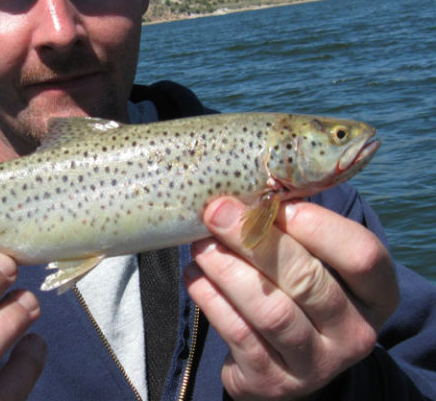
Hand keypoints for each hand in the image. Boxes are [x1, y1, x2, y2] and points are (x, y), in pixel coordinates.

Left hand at [184, 197, 398, 399]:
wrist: (287, 359)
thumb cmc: (299, 288)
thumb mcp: (314, 262)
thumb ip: (295, 229)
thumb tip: (247, 190)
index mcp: (376, 295)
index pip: (363, 255)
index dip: (318, 225)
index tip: (273, 201)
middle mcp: (353, 333)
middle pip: (307, 281)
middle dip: (254, 240)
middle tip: (216, 211)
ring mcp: (316, 364)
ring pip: (270, 311)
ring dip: (227, 269)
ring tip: (200, 243)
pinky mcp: (273, 382)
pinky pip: (239, 335)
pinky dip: (211, 299)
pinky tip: (195, 275)